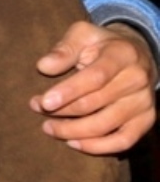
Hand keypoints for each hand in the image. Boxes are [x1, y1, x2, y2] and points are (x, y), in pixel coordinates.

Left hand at [32, 20, 156, 152]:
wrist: (134, 54)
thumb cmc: (100, 45)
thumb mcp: (82, 35)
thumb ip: (64, 49)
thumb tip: (44, 66)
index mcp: (122, 54)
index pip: (95, 78)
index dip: (68, 92)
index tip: (43, 102)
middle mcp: (137, 79)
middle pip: (95, 104)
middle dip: (61, 110)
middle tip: (36, 108)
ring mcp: (144, 101)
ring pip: (105, 125)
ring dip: (72, 131)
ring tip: (48, 127)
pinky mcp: (146, 119)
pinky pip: (124, 141)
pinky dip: (97, 147)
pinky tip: (73, 143)